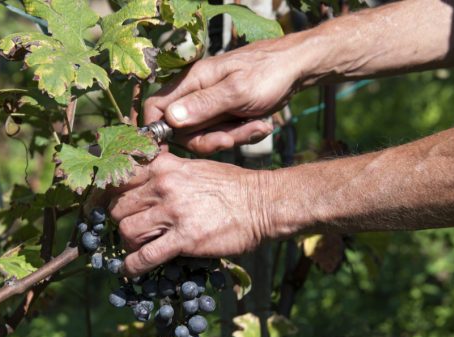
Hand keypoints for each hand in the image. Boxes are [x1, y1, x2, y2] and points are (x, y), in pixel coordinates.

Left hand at [108, 153, 266, 275]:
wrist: (263, 203)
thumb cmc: (232, 186)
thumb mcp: (195, 167)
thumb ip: (167, 172)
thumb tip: (144, 183)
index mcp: (165, 166)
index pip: (120, 178)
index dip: (110, 195)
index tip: (112, 207)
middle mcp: (164, 186)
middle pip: (118, 207)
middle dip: (120, 221)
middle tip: (131, 230)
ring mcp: (173, 212)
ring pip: (127, 231)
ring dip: (128, 244)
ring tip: (139, 248)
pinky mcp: (184, 239)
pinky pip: (145, 256)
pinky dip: (132, 266)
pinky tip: (131, 270)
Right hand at [144, 35, 303, 154]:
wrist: (298, 68)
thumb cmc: (268, 73)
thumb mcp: (237, 91)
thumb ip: (203, 106)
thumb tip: (169, 120)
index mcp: (192, 81)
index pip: (156, 107)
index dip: (157, 131)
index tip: (169, 152)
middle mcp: (196, 93)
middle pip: (183, 130)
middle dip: (210, 140)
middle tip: (235, 137)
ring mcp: (210, 104)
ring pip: (206, 135)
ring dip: (232, 137)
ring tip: (259, 127)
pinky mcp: (225, 113)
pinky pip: (224, 133)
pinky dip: (242, 134)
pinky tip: (262, 126)